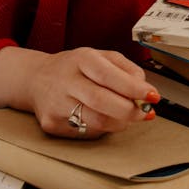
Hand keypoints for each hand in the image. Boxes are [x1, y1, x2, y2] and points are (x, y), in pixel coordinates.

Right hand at [0, 45, 158, 138]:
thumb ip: (127, 69)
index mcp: (81, 59)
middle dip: (130, 110)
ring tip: (127, 116)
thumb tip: (145, 89)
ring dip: (120, 123)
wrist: (36, 79)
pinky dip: (102, 128)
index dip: (133, 89)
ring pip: (96, 122)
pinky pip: (86, 132)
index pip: (109, 76)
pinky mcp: (51, 124)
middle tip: (145, 112)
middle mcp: (65, 81)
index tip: (152, 96)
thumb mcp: (102, 56)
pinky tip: (104, 118)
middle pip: (102, 101)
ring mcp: (56, 104)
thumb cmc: (75, 68)